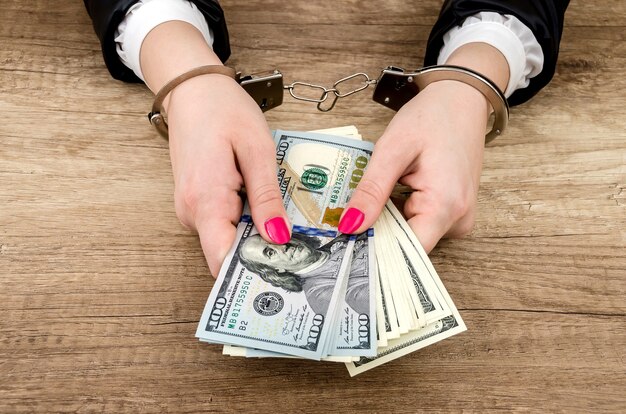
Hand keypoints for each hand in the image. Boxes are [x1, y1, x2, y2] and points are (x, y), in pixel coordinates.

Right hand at [167, 76, 289, 275]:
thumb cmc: (222, 110)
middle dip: (263, 254)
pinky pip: (223, 223)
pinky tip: (268, 208)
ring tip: (291, 226)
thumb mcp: (256, 149)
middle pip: (229, 252)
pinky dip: (247, 221)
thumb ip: (267, 197)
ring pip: (228, 238)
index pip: (222, 259)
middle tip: (304, 252)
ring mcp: (191, 208)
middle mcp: (191, 212)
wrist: (191, 90)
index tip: (286, 279)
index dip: (252, 273)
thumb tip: (278, 238)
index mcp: (205, 200)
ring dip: (257, 235)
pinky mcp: (197, 202)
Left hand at [338, 43, 508, 251]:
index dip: (374, 250)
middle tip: (350, 215)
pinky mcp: (453, 212)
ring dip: (387, 221)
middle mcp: (458, 220)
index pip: (406, 252)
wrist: (462, 99)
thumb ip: (372, 191)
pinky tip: (390, 194)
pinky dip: (399, 213)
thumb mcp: (393, 150)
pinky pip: (420, 224)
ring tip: (374, 196)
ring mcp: (458, 218)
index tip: (346, 243)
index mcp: (446, 207)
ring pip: (411, 235)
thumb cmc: (433, 117)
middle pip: (406, 245)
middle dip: (376, 232)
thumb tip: (350, 226)